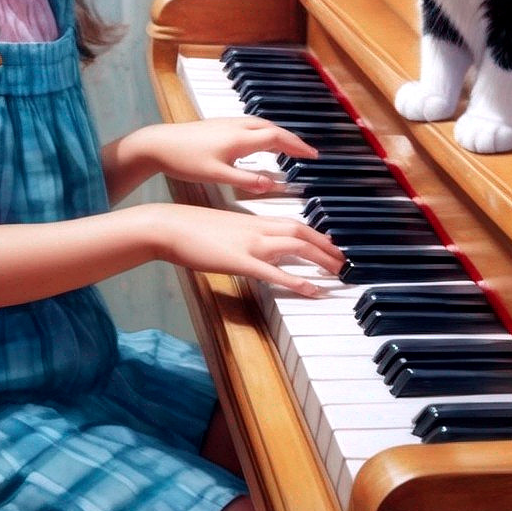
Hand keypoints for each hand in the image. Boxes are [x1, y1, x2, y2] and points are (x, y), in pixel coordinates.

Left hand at [139, 118, 317, 194]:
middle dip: (293, 140)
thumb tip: (272, 184)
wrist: (158, 144)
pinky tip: (262, 141)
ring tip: (290, 148)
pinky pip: (251, 125)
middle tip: (308, 153)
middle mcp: (237, 126)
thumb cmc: (184, 160)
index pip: (277, 138)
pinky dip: (265, 132)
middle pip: (273, 128)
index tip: (313, 156)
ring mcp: (228, 123)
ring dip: (279, 134)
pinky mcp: (220, 124)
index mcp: (240, 138)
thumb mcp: (216, 175)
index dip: (297, 147)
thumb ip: (245, 180)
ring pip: (262, 124)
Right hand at [147, 202, 344, 296]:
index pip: (293, 223)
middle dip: (326, 246)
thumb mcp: (222, 229)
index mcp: (252, 220)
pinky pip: (275, 272)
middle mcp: (257, 228)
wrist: (169, 226)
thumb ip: (241, 236)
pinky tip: (312, 290)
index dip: (315, 234)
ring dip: (320, 259)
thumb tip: (251, 246)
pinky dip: (297, 281)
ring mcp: (250, 243)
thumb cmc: (190, 228)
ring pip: (295, 246)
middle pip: (301, 232)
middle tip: (343, 260)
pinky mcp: (240, 261)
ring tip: (337, 273)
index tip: (329, 243)